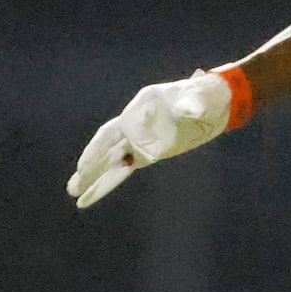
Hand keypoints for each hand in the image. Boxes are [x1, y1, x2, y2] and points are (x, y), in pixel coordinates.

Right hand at [67, 71, 233, 207]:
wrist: (217, 103)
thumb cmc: (208, 94)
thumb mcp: (202, 96)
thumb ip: (193, 103)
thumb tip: (192, 110)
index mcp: (145, 103)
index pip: (127, 124)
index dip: (127, 140)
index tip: (135, 156)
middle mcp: (136, 121)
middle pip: (108, 141)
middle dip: (94, 158)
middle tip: (80, 176)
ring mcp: (140, 139)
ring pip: (111, 159)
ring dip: (93, 175)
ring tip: (73, 191)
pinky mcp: (147, 154)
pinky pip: (122, 169)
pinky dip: (107, 182)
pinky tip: (90, 197)